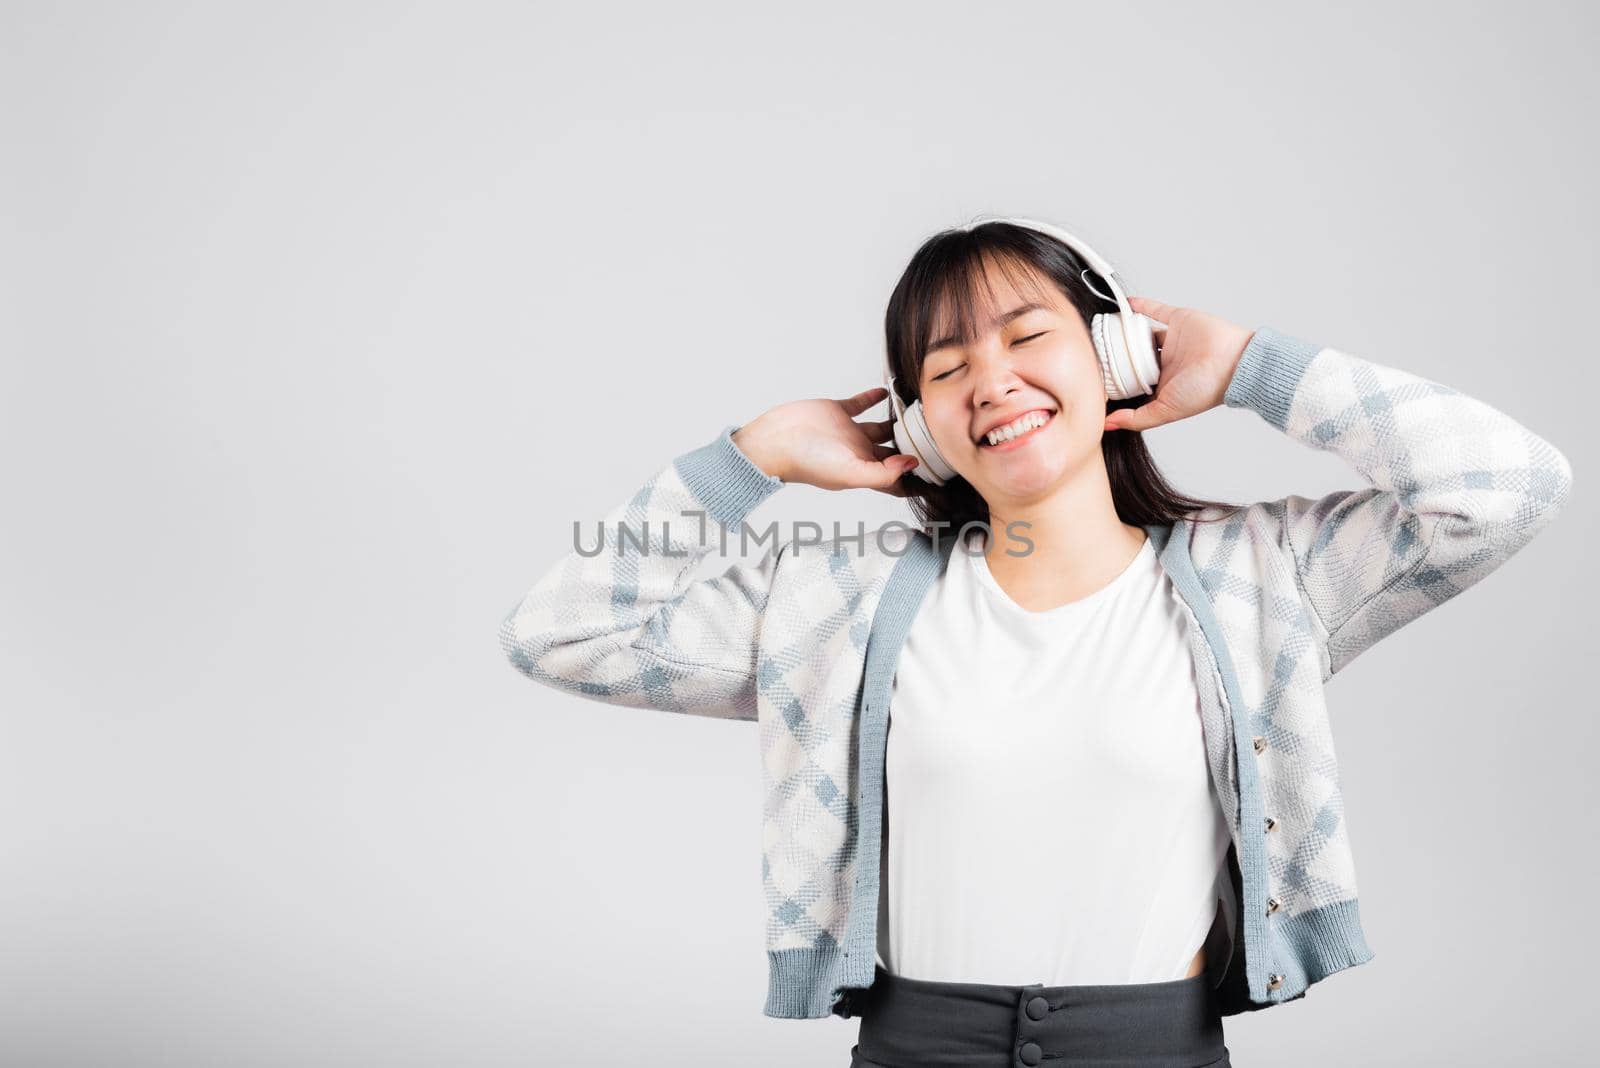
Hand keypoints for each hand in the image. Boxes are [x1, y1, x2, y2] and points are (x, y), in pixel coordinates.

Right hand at [732, 387, 918, 496]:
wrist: (775, 439)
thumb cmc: (806, 462)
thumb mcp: (849, 473)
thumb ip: (883, 472)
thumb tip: (912, 465)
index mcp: (863, 471)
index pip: (895, 478)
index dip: (915, 478)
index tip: (938, 471)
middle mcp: (859, 452)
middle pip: (894, 451)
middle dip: (913, 446)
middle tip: (936, 434)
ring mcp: (848, 432)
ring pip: (882, 426)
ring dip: (898, 420)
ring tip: (918, 411)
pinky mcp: (838, 412)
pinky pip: (862, 404)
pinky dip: (875, 398)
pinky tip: (889, 391)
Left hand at [1102, 297, 1256, 433]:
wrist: (1234, 364)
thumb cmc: (1205, 390)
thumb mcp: (1166, 411)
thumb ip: (1137, 418)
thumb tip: (1106, 424)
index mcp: (1164, 383)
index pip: (1134, 382)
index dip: (1116, 381)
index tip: (1095, 380)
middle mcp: (1167, 361)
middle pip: (1135, 357)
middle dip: (1117, 356)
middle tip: (1094, 353)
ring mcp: (1173, 340)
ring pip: (1142, 334)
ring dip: (1125, 332)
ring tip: (1103, 330)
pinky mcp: (1179, 319)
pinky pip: (1156, 310)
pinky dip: (1140, 306)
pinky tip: (1123, 305)